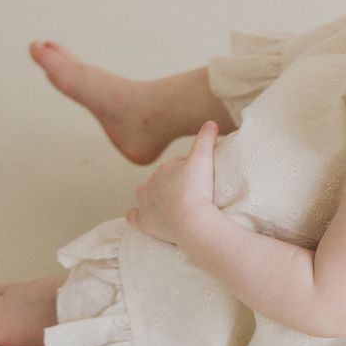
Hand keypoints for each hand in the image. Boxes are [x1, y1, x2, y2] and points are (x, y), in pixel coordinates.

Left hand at [126, 121, 219, 244]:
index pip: (177, 166)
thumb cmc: (198, 191)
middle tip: (192, 194)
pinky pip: (134, 217)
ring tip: (170, 204)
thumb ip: (206, 140)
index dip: (190, 172)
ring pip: (144, 195)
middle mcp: (150, 185)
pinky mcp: (144, 223)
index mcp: (163, 169)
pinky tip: (142, 217)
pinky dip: (136, 216)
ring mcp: (145, 204)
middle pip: (162, 181)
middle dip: (174, 184)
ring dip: (154, 197)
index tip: (202, 180)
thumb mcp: (204, 160)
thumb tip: (211, 122)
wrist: (192, 222)